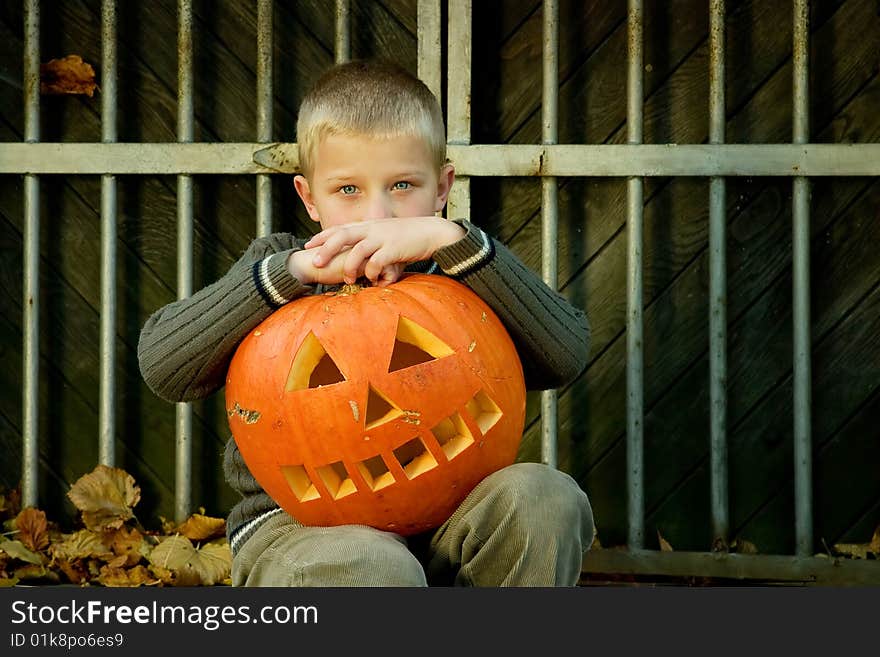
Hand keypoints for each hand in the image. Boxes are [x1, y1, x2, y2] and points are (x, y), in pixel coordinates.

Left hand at [303, 217, 464, 285]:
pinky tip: (373, 280)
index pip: (340, 228)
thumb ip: (370, 243)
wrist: (432, 233)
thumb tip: (358, 257)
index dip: (323, 236)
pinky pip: (377, 262)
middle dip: (326, 249)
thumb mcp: (385, 235)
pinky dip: (372, 273)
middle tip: (316, 262)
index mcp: (369, 226)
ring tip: (347, 279)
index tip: (309, 245)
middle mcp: (372, 229)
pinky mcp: (394, 249)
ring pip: (357, 251)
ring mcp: (383, 238)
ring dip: (349, 266)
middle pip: (342, 236)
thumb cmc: (408, 237)